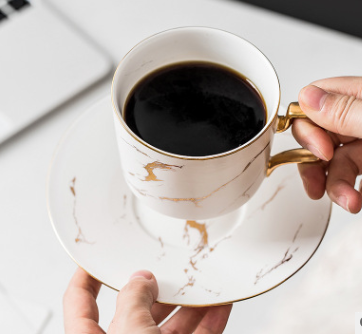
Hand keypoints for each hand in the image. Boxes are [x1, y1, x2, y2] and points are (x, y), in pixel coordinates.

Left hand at [64, 268, 231, 333]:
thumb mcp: (129, 333)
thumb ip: (132, 299)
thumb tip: (140, 279)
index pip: (80, 302)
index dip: (86, 276)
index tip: (95, 259)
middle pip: (136, 309)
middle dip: (155, 288)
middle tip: (166, 268)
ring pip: (170, 325)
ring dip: (189, 304)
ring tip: (200, 283)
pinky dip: (209, 322)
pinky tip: (219, 306)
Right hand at [292, 76, 361, 212]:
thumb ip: (347, 110)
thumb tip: (308, 98)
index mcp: (361, 98)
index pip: (316, 100)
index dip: (308, 126)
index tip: (320, 150)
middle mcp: (361, 119)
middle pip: (318, 135)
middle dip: (314, 161)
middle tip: (318, 176)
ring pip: (332, 162)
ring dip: (334, 186)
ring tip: (348, 201)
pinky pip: (350, 178)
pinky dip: (350, 194)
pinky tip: (357, 201)